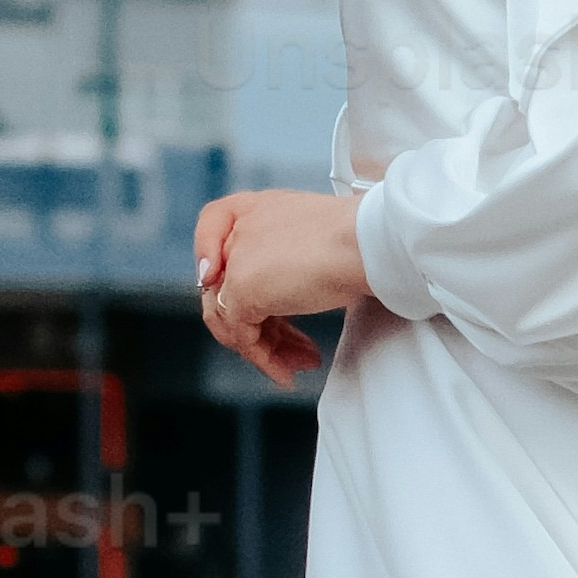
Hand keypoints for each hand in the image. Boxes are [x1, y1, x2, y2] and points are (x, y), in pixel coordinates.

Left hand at [196, 185, 370, 389]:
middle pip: (226, 286)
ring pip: (232, 316)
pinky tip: (289, 370)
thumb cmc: (358, 237)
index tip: (227, 282)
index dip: (210, 254)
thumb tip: (276, 295)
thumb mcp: (313, 237)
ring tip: (297, 363)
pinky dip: (266, 359)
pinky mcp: (241, 290)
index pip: (213, 224)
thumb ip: (281, 256)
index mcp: (256, 207)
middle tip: (292, 348)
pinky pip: (242, 335)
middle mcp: (241, 231)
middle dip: (260, 324)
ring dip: (266, 347)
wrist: (367, 242)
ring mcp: (237, 261)